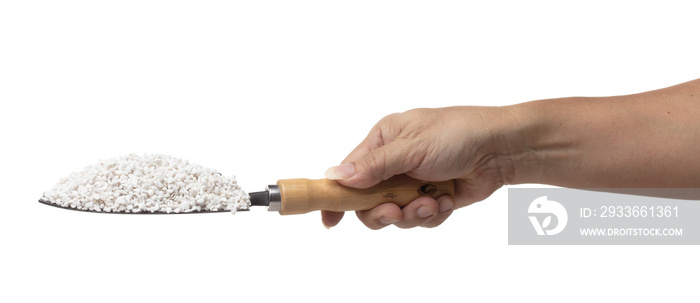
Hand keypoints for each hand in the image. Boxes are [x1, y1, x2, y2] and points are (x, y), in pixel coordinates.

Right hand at [322, 106, 511, 228]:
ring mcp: (411, 183)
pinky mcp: (430, 199)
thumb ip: (374, 166)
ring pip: (394, 215)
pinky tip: (447, 197)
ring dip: (414, 212)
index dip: (336, 195)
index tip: (329, 218)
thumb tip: (336, 174)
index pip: (348, 172)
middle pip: (367, 202)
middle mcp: (393, 164)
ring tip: (433, 200)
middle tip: (397, 211)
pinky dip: (433, 213)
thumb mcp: (411, 147)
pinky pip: (419, 219)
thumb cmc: (457, 134)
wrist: (500, 149)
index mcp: (382, 142)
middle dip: (383, 211)